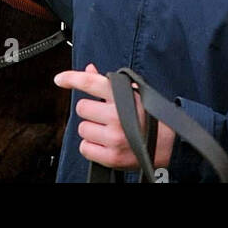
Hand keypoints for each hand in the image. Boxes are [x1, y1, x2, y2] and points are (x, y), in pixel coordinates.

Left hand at [54, 63, 174, 171]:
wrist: (168, 142)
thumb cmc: (148, 114)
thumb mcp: (132, 92)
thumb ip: (107, 83)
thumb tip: (88, 70)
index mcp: (122, 95)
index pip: (90, 82)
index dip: (71, 78)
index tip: (59, 79)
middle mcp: (117, 115)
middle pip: (82, 108)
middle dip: (90, 112)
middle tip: (104, 116)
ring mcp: (114, 137)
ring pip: (82, 128)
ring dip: (91, 130)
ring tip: (107, 131)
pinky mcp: (112, 157)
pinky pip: (85, 148)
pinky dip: (91, 147)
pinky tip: (104, 144)